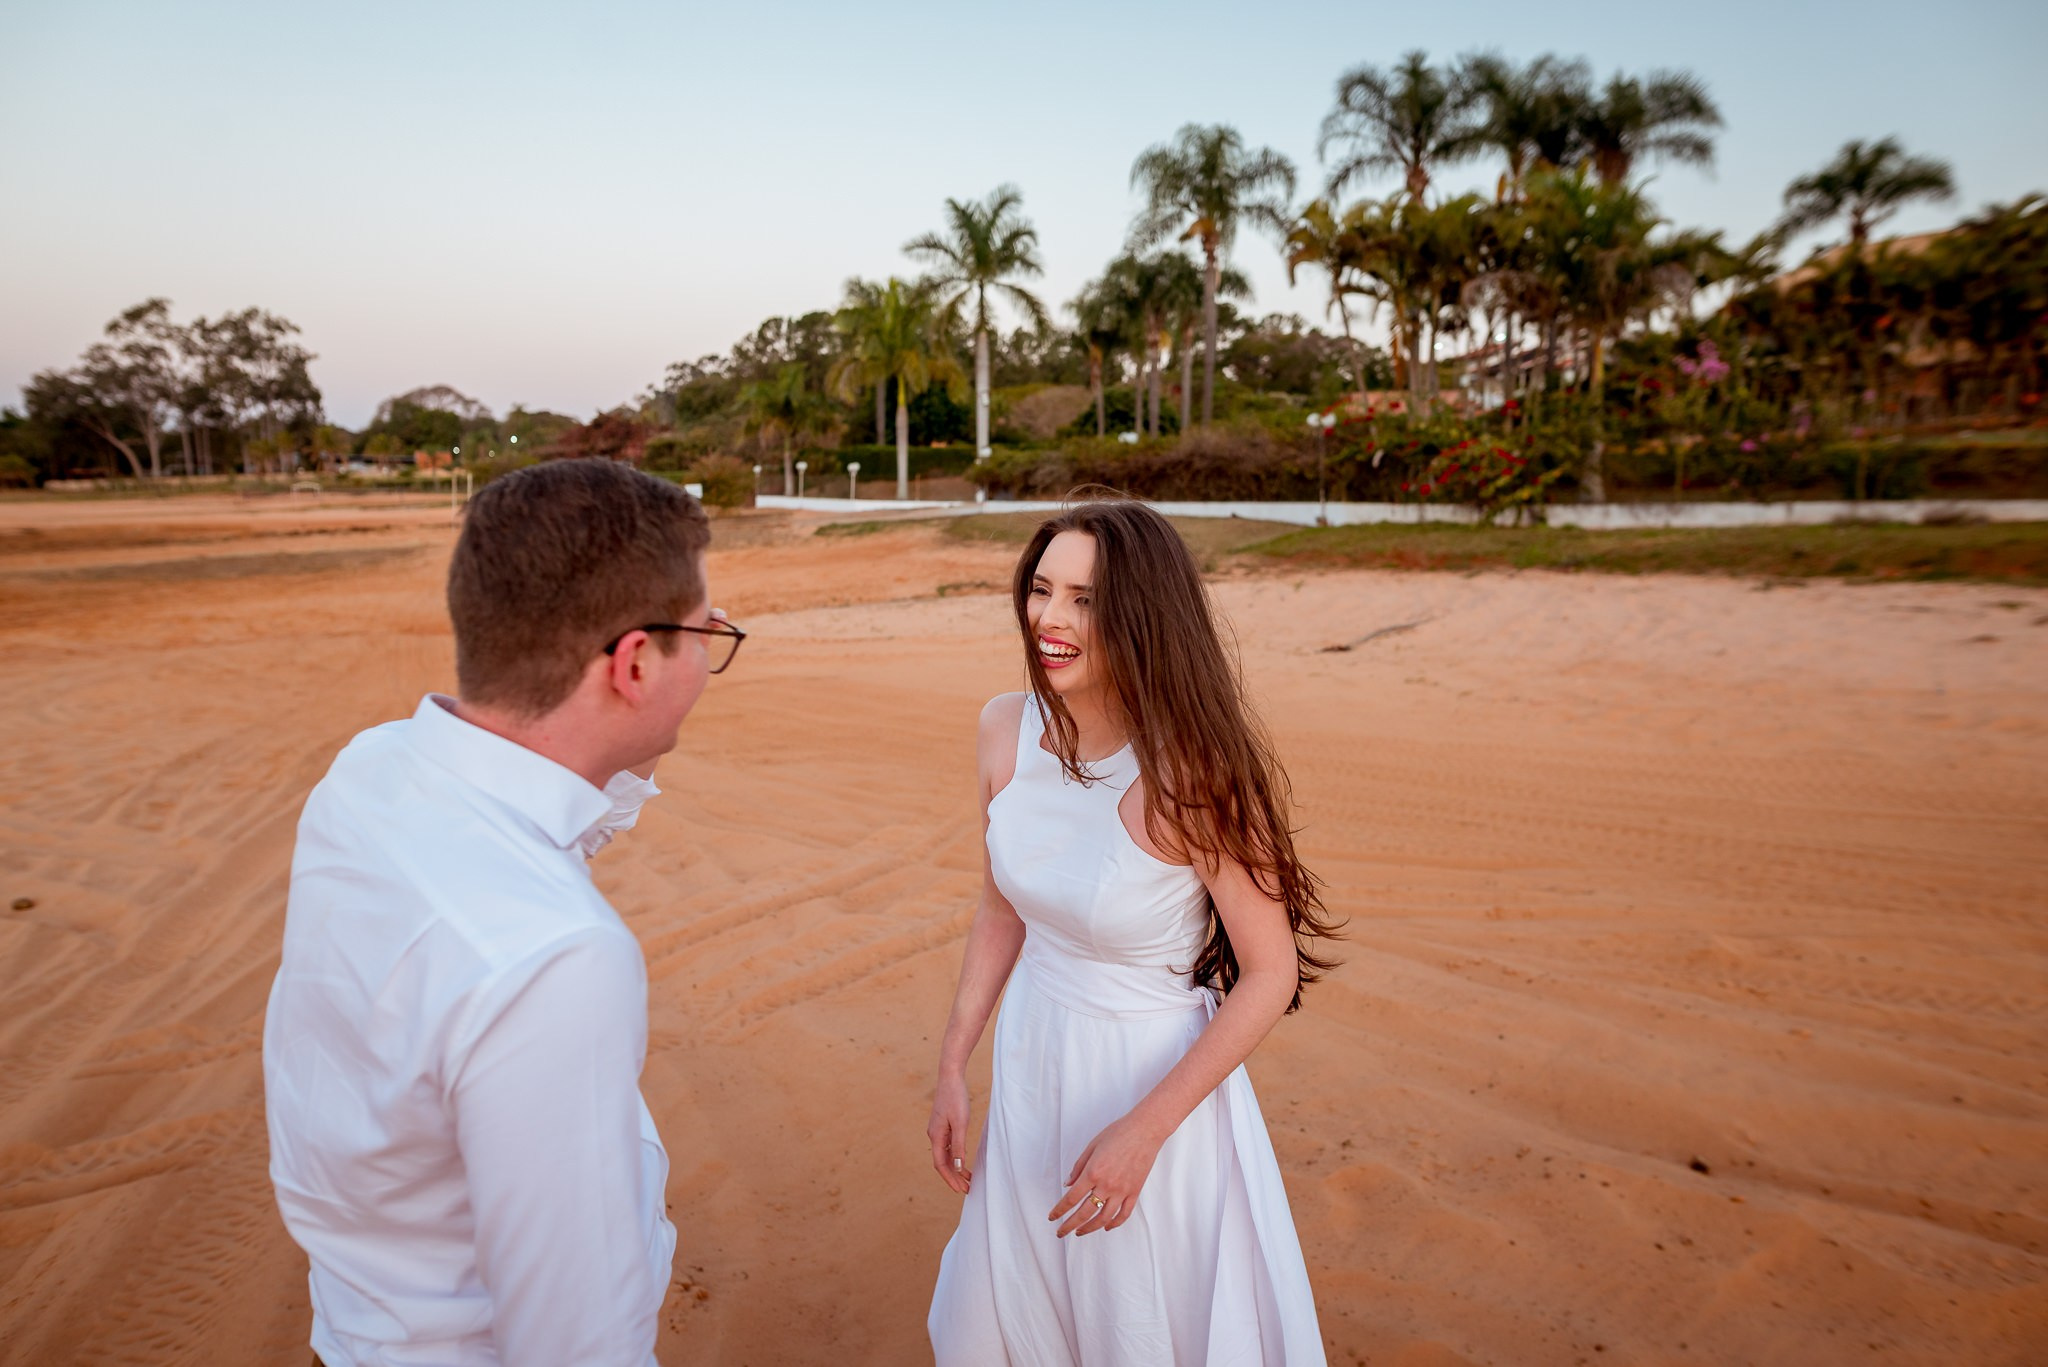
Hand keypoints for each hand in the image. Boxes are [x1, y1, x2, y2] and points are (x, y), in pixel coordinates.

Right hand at [927, 1073, 972, 1194]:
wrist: (951, 1077)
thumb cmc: (956, 1098)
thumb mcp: (961, 1123)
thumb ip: (958, 1145)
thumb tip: (957, 1167)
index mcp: (936, 1136)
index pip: (940, 1164)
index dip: (950, 1179)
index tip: (960, 1190)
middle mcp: (934, 1135)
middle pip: (942, 1162)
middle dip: (953, 1177)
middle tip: (967, 1189)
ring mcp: (938, 1130)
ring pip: (945, 1155)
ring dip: (955, 1168)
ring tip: (968, 1178)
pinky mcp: (943, 1125)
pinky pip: (947, 1146)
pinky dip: (955, 1156)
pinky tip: (963, 1160)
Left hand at [1048, 1114, 1162, 1236]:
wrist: (1145, 1130)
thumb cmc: (1118, 1133)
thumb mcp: (1092, 1146)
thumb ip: (1078, 1166)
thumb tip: (1068, 1184)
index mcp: (1093, 1172)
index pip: (1071, 1198)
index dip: (1059, 1210)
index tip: (1052, 1217)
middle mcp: (1106, 1185)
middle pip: (1084, 1213)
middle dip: (1070, 1225)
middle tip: (1060, 1232)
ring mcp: (1122, 1191)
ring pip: (1103, 1218)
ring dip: (1090, 1228)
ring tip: (1080, 1232)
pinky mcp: (1134, 1192)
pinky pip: (1124, 1214)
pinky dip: (1114, 1223)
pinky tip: (1106, 1227)